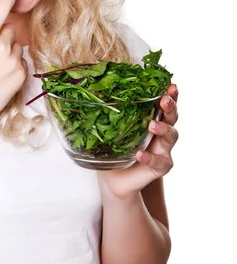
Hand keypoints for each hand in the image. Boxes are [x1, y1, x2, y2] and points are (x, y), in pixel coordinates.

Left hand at [96, 84, 178, 199]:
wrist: (114, 178)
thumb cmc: (114, 149)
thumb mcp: (111, 129)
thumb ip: (108, 114)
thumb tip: (91, 94)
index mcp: (152, 119)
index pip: (164, 105)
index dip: (170, 95)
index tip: (171, 84)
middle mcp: (161, 133)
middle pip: (172, 117)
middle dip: (170, 107)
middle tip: (164, 100)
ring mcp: (163, 150)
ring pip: (171, 136)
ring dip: (162, 128)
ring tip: (151, 125)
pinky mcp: (161, 166)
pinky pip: (158, 161)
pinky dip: (149, 157)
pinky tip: (139, 154)